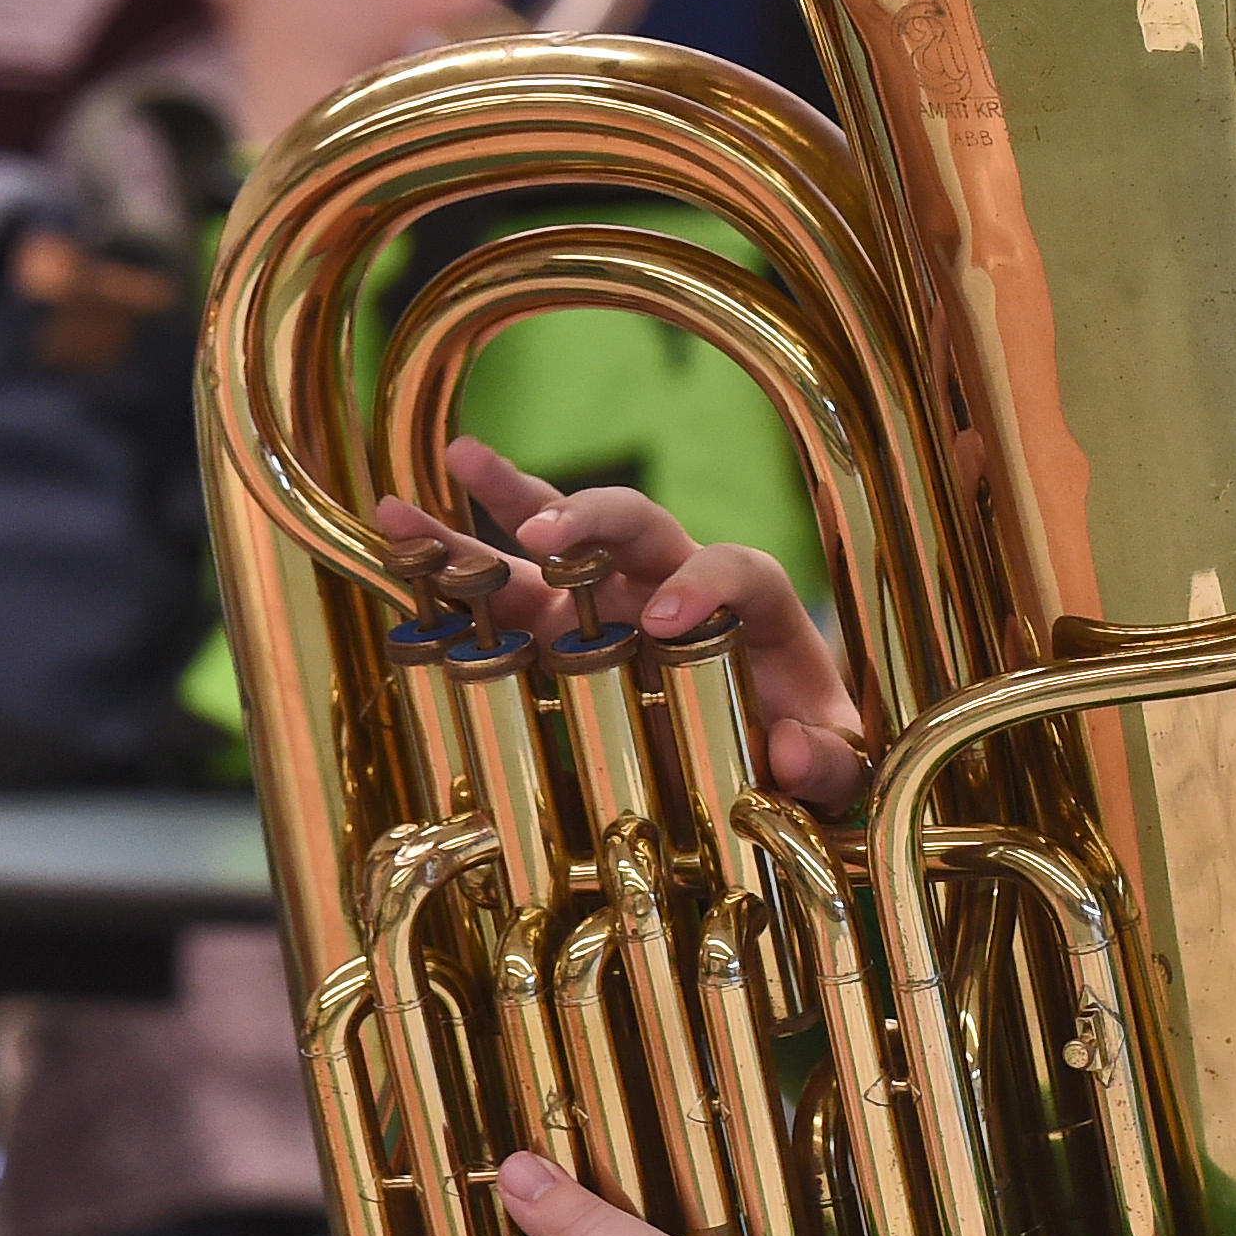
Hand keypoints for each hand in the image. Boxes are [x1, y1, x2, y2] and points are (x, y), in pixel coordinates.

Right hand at [371, 437, 869, 805]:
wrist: (770, 757)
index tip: (666, 620)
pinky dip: (455, 566)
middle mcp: (677, 586)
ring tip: (442, 471)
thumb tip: (790, 752)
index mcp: (754, 609)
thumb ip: (830, 762)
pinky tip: (399, 537)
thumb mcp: (837, 764)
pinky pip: (505, 590)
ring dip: (501, 506)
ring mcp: (611, 604)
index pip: (738, 569)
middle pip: (639, 525)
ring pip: (556, 542)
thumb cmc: (805, 747)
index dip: (705, 582)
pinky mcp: (561, 633)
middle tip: (543, 536)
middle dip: (590, 521)